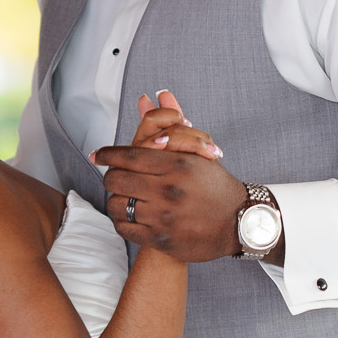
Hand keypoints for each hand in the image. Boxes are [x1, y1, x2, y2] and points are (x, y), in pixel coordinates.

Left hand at [96, 91, 245, 260]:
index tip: (98, 155)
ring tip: (124, 197)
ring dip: (116, 200)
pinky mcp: (161, 240)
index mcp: (177, 165)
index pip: (128, 156)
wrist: (239, 223)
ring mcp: (164, 217)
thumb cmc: (217, 185)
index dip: (107, 154)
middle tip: (113, 177)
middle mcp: (168, 190)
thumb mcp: (197, 152)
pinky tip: (130, 216)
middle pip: (116, 180)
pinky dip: (122, 221)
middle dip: (110, 176)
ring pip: (117, 205)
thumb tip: (147, 97)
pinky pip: (125, 228)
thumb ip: (168, 125)